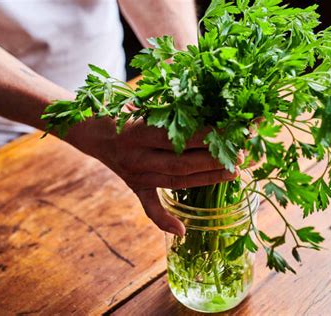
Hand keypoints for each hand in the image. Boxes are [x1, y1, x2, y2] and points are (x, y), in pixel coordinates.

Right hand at [65, 117, 241, 235]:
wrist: (88, 129)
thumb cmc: (118, 109)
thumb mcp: (138, 102)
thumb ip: (166, 106)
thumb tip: (203, 99)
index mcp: (136, 132)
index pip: (177, 137)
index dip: (206, 136)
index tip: (233, 131)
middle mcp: (135, 157)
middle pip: (181, 164)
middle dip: (214, 160)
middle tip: (242, 155)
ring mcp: (135, 176)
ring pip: (175, 182)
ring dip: (207, 179)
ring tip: (235, 172)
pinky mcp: (134, 186)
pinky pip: (148, 207)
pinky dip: (163, 220)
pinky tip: (182, 231)